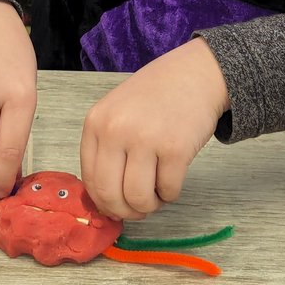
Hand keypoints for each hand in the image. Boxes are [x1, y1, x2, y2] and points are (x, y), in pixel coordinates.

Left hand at [80, 37, 229, 220]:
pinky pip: (168, 191)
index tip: (116, 206)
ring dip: (149, 205)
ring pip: (138, 199)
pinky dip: (171, 193)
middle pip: (110, 195)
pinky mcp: (176, 149)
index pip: (90, 180)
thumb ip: (107, 149)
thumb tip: (105, 201)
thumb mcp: (117, 112)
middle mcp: (116, 130)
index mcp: (95, 123)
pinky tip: (172, 178)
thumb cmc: (155, 95)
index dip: (104, 202)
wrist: (195, 73)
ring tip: (157, 192)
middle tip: (139, 208)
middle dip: (125, 211)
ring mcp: (146, 139)